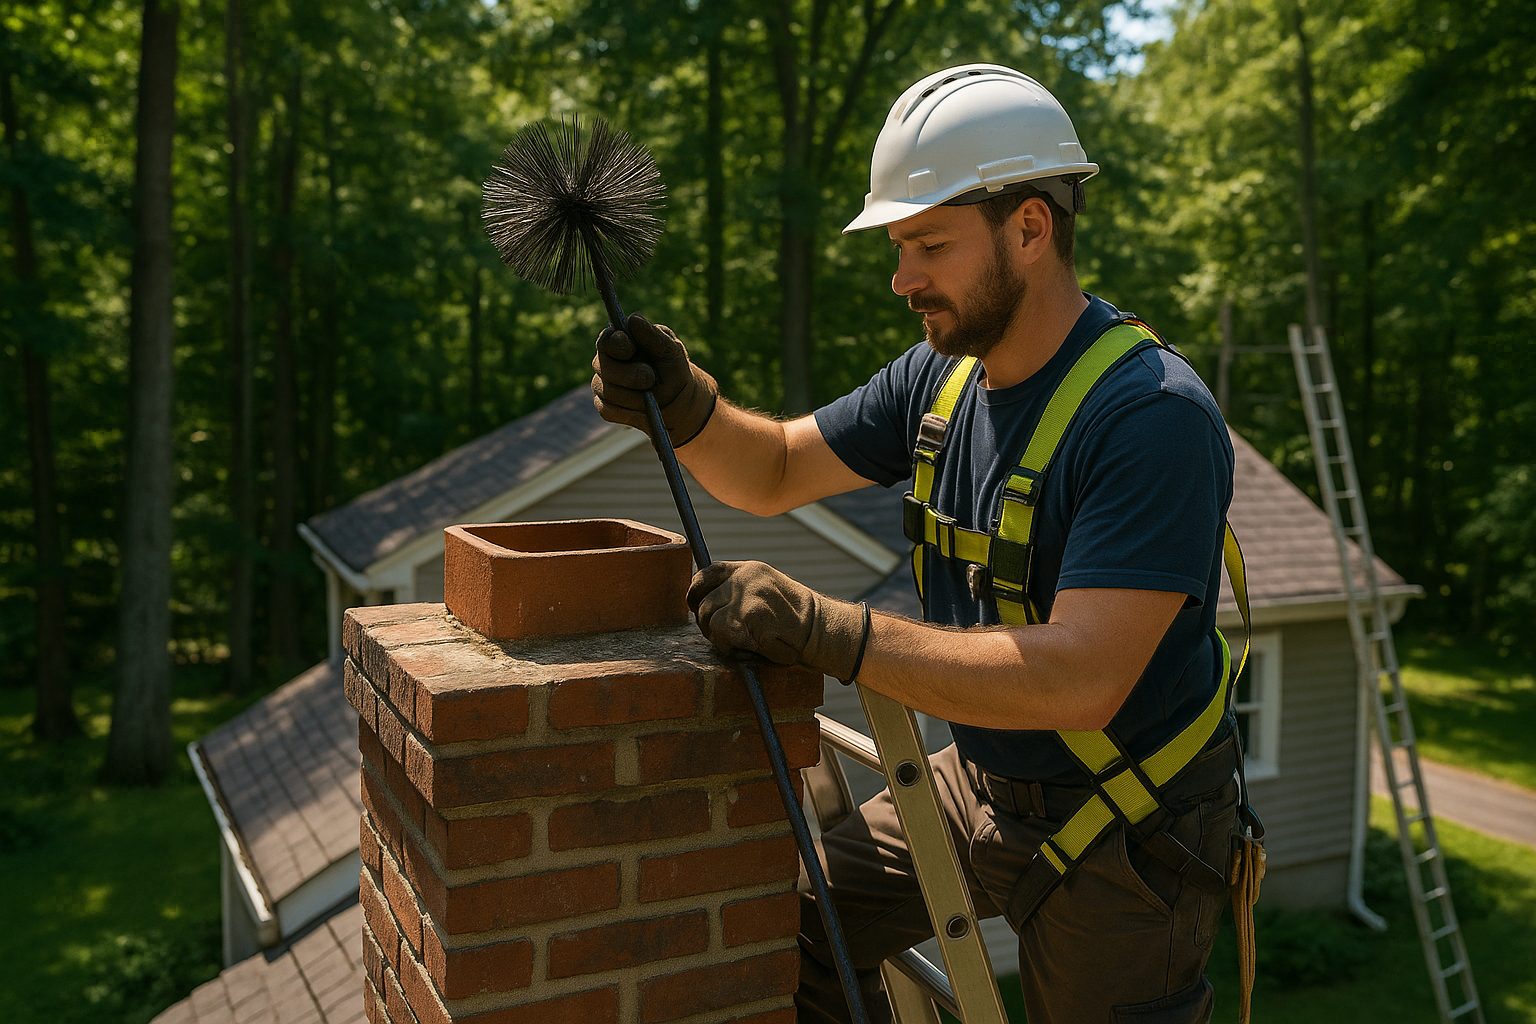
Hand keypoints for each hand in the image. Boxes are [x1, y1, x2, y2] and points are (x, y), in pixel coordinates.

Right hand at [591, 313, 717, 445]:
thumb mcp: (672, 352)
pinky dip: (630, 412)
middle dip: (628, 374)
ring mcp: (602, 385)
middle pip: (603, 366)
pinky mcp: (605, 407)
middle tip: (650, 378)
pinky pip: (609, 410)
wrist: (679, 402)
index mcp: (620, 342)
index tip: (631, 349)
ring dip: (633, 396)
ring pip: (607, 390)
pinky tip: (644, 411)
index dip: (617, 345)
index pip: (607, 340)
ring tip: (651, 396)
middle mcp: (605, 362)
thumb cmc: (673, 370)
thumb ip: (654, 336)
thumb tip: (634, 319)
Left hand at [688, 561, 869, 680]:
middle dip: (706, 622)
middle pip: (703, 601)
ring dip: (717, 636)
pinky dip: (727, 646)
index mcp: (749, 570)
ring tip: (737, 642)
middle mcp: (745, 579)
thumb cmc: (793, 619)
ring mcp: (746, 597)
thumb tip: (705, 601)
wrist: (820, 630)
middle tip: (720, 635)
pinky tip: (744, 648)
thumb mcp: (766, 590)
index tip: (695, 606)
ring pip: (708, 618)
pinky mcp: (748, 617)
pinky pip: (721, 634)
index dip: (695, 591)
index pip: (707, 573)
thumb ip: (740, 590)